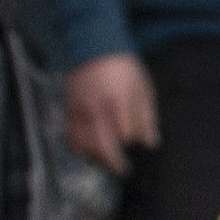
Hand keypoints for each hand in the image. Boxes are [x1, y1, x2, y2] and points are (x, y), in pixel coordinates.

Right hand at [61, 51, 157, 174]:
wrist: (94, 48)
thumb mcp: (143, 89)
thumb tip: (151, 143)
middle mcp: (95, 108)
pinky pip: (70, 136)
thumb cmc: (125, 70)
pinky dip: (78, 148)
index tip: (140, 144)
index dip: (133, 141)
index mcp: (118, 101)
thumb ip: (147, 118)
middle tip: (124, 171)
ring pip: (83, 144)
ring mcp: (79, 110)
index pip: (125, 134)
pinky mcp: (68, 110)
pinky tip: (90, 154)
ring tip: (107, 164)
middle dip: (114, 163)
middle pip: (101, 145)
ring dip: (95, 158)